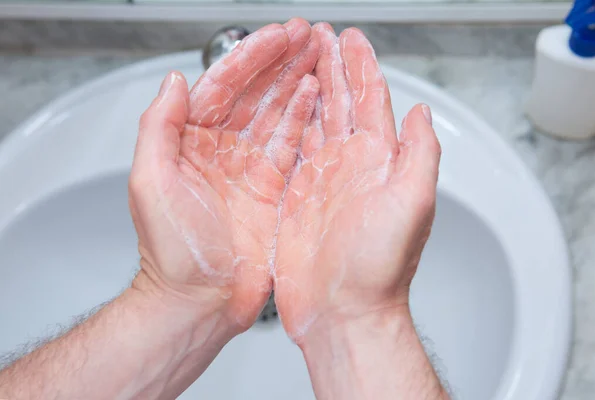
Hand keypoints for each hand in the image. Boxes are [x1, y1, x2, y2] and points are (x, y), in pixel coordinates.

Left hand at [129, 19, 319, 330]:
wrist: (199, 300)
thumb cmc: (172, 253)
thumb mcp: (152, 181)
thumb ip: (159, 126)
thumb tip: (174, 81)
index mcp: (190, 142)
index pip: (224, 85)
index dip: (251, 56)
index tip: (277, 35)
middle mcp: (222, 150)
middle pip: (256, 92)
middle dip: (282, 60)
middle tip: (307, 35)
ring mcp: (250, 168)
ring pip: (278, 112)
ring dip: (297, 81)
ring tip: (319, 54)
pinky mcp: (273, 189)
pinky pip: (292, 145)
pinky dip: (305, 118)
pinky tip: (316, 96)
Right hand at [274, 24, 440, 341]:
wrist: (344, 311)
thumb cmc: (379, 268)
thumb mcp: (412, 204)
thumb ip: (420, 154)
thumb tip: (423, 113)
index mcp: (378, 163)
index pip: (371, 100)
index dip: (362, 66)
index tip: (351, 38)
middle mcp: (350, 167)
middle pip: (341, 103)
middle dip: (331, 66)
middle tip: (318, 37)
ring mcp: (321, 181)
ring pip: (314, 120)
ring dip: (309, 88)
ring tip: (299, 60)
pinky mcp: (295, 198)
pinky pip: (290, 151)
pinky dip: (285, 125)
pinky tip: (280, 107)